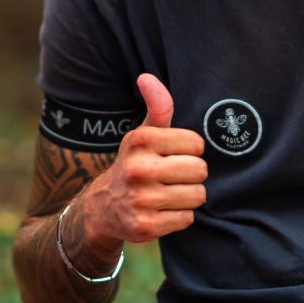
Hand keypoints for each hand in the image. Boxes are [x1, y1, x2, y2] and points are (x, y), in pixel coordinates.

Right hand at [82, 74, 206, 251]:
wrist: (104, 207)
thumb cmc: (135, 163)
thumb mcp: (143, 134)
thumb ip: (157, 106)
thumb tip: (146, 76)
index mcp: (140, 140)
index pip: (197, 144)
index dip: (190, 150)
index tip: (174, 154)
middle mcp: (138, 168)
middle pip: (199, 170)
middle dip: (191, 174)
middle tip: (173, 176)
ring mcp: (141, 199)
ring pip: (197, 195)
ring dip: (188, 196)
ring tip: (169, 193)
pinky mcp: (145, 226)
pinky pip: (187, 218)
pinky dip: (180, 215)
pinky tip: (163, 210)